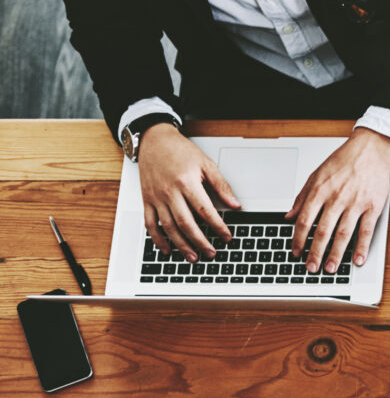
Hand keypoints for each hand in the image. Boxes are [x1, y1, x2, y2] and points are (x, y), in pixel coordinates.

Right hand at [136, 123, 240, 261]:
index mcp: (186, 182)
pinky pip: (149, 223)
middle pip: (186, 223)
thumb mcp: (206, 164)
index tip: (227, 237)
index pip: (205, 211)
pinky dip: (157, 239)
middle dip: (200, 241)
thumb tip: (236, 205)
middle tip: (211, 253)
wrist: (154, 140)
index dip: (218, 226)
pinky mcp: (147, 200)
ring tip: (193, 257)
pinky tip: (166, 249)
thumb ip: (221, 186)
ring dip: (181, 245)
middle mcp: (169, 192)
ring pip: (168, 227)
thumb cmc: (180, 151)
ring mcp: (156, 197)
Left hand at [288, 128, 389, 272]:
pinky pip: (366, 231)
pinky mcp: (373, 206)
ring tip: (331, 269)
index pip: (304, 220)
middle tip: (311, 268)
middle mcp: (336, 199)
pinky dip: (362, 247)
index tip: (296, 252)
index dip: (298, 239)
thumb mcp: (316, 175)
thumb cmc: (344, 161)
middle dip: (315, 253)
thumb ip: (302, 197)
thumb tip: (289, 215)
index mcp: (320, 191)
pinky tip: (357, 259)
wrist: (370, 150)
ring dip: (336, 254)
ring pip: (343, 234)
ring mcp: (355, 204)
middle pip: (322, 231)